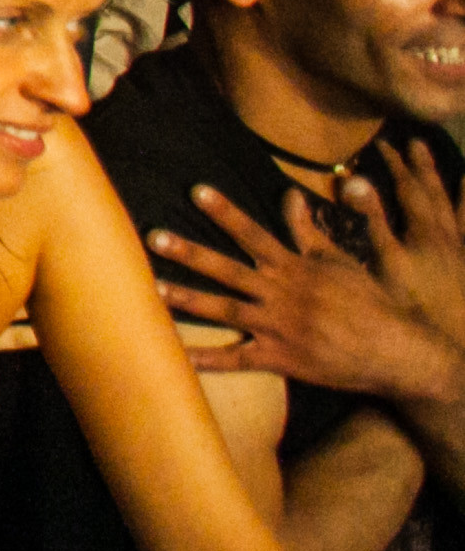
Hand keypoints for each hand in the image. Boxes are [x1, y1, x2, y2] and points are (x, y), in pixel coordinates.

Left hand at [155, 176, 464, 407]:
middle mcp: (282, 295)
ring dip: (188, 300)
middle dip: (191, 253)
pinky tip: (176, 358)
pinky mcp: (280, 358)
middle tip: (153, 236)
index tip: (197, 190)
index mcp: (295, 269)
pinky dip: (206, 360)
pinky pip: (236, 360)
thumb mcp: (339, 261)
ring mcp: (278, 328)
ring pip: (225, 310)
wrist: (396, 352)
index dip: (226, 212)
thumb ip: (307, 230)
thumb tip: (290, 194)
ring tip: (153, 290)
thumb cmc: (368, 303)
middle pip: (229, 270)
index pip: (254, 233)